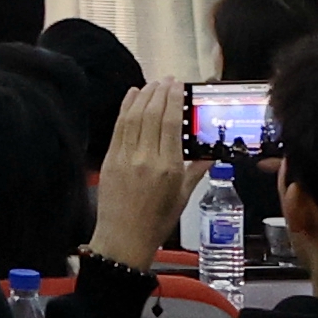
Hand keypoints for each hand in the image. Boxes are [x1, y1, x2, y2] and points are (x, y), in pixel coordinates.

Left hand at [87, 79, 203, 269]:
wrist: (123, 238)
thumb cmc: (157, 221)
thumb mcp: (183, 196)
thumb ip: (195, 171)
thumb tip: (208, 155)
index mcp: (167, 167)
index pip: (170, 124)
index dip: (173, 101)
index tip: (178, 85)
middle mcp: (145, 158)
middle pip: (151, 116)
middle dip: (159, 93)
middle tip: (167, 79)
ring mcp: (124, 158)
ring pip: (133, 119)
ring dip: (142, 97)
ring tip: (151, 83)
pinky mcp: (109, 160)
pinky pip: (118, 129)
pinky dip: (124, 109)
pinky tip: (131, 96)